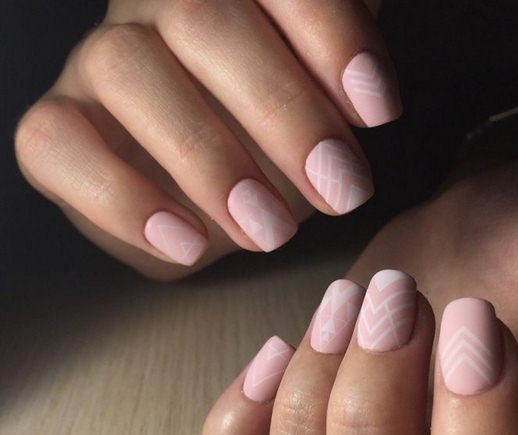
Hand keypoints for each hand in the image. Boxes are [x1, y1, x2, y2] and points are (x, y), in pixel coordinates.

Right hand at [13, 0, 398, 279]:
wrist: (190, 205)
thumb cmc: (264, 154)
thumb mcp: (317, 122)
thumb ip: (337, 91)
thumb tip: (370, 95)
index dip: (331, 37)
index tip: (378, 111)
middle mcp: (155, 13)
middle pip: (203, 21)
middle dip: (282, 112)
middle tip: (339, 192)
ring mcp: (96, 64)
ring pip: (128, 69)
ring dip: (209, 160)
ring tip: (271, 232)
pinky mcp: (55, 126)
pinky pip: (58, 143)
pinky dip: (124, 199)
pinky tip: (186, 244)